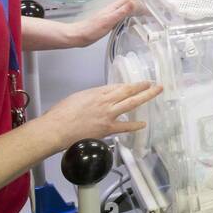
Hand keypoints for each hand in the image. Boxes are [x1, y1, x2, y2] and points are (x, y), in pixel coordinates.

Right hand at [39, 81, 161, 146]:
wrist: (56, 128)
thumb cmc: (61, 114)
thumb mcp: (76, 98)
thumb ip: (90, 97)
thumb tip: (96, 100)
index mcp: (96, 92)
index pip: (117, 86)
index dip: (128, 85)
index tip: (136, 84)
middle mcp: (105, 101)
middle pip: (128, 90)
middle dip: (142, 86)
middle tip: (154, 83)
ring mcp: (108, 114)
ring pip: (131, 103)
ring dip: (145, 97)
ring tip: (155, 92)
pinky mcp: (107, 128)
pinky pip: (124, 127)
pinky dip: (135, 126)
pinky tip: (143, 124)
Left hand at [65, 0, 139, 46]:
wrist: (79, 35)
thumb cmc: (91, 29)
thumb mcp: (108, 21)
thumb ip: (121, 11)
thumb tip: (134, 2)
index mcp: (115, 7)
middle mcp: (115, 8)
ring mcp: (113, 14)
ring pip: (129, 5)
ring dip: (138, 3)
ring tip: (148, 5)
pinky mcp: (111, 20)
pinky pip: (125, 14)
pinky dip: (133, 13)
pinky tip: (135, 18)